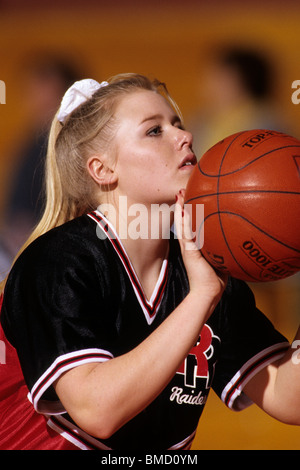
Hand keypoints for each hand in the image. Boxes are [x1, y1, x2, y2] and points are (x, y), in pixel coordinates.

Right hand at [175, 189, 226, 305]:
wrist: (209, 292)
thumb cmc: (216, 277)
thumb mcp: (221, 257)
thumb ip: (224, 246)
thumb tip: (238, 235)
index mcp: (195, 245)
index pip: (191, 224)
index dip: (189, 211)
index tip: (191, 197)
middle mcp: (190, 244)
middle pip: (184, 220)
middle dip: (183, 205)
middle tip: (182, 190)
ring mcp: (188, 247)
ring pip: (182, 224)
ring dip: (180, 209)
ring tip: (179, 194)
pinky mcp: (188, 251)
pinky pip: (185, 233)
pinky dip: (182, 220)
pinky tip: (181, 209)